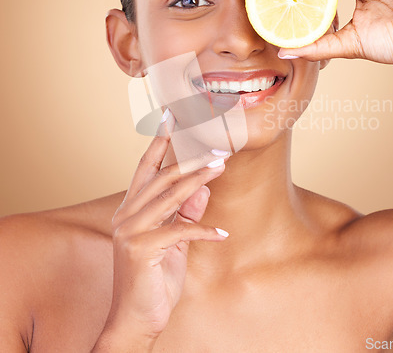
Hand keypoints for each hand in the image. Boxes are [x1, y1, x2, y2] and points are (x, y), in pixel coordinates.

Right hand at [93, 110, 228, 350]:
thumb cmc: (154, 279)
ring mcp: (129, 232)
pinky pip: (179, 231)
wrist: (136, 319)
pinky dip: (203, 231)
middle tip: (217, 147)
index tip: (170, 117)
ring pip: (169, 196)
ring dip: (198, 181)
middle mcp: (126, 215)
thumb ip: (186, 214)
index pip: (146, 168)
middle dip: (190, 159)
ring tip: (220, 167)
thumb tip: (203, 186)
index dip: (158, 142)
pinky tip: (222, 234)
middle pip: (161, 177)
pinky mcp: (140, 250)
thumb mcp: (176, 242)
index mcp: (131, 209)